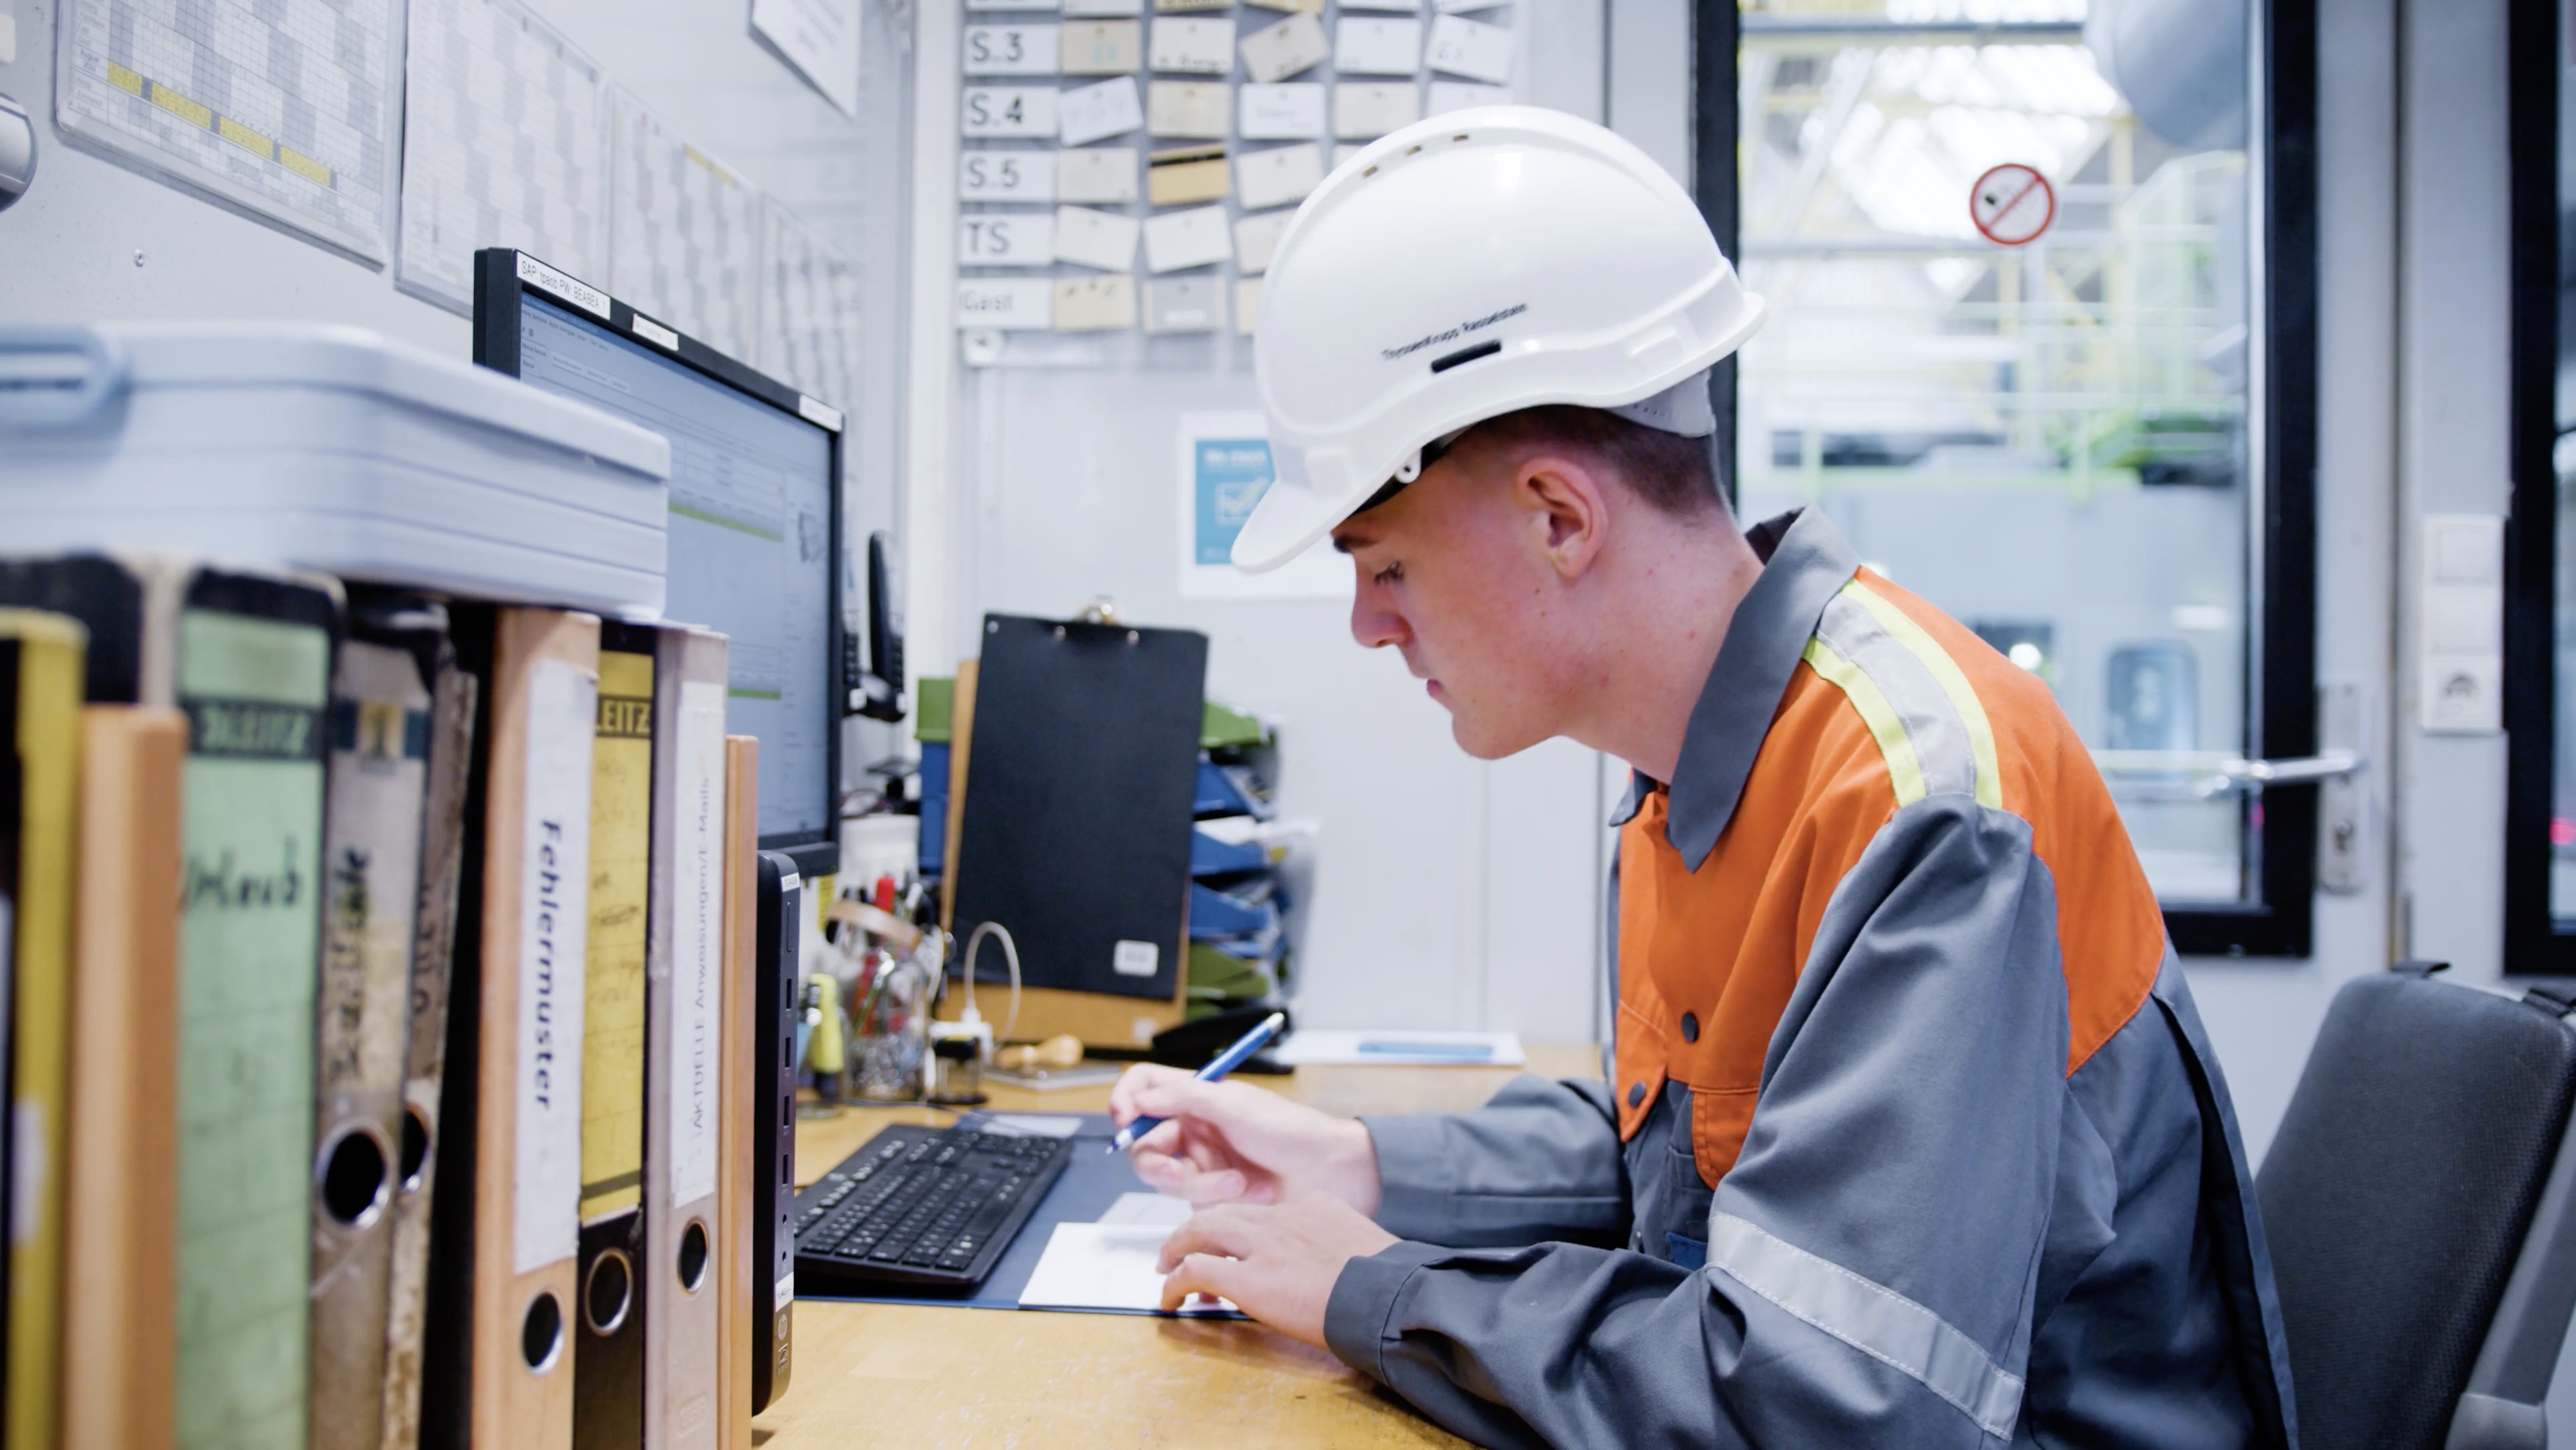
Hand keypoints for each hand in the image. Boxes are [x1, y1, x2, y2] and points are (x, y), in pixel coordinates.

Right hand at [1108, 1064, 1382, 1211]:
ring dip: (1202, 1185)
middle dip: (1160, 1164)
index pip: (1143, 1087)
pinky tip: (1250, 1194)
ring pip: (1167, 1181)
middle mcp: (1193, 1129)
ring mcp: (1201, 1164)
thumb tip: (1140, 1097)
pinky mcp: (1213, 1198)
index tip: (1126, 1119)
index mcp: (1195, 1097)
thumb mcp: (1234, 1106)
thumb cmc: (1290, 1131)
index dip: (1127, 1100)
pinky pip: (1191, 1206)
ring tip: (1240, 1184)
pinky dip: (1217, 1202)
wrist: (1329, 1174)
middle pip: (1143, 1145)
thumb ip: (1184, 1097)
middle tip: (1179, 1176)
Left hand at [1156, 1196, 1398, 1347]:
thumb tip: (1336, 1272)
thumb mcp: (1365, 1248)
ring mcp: (1263, 1245)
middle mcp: (1283, 1218)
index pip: (1263, 1211)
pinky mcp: (1249, 1278)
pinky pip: (1196, 1270)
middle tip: (1179, 1246)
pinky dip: (1175, 1282)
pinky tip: (1169, 1298)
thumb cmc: (1390, 1281)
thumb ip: (1338, 1248)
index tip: (1233, 1246)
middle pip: (1224, 1212)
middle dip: (1196, 1227)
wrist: (1390, 1295)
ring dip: (1177, 1246)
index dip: (1239, 1230)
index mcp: (1313, 1207)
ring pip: (1202, 1230)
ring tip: (1164, 1265)